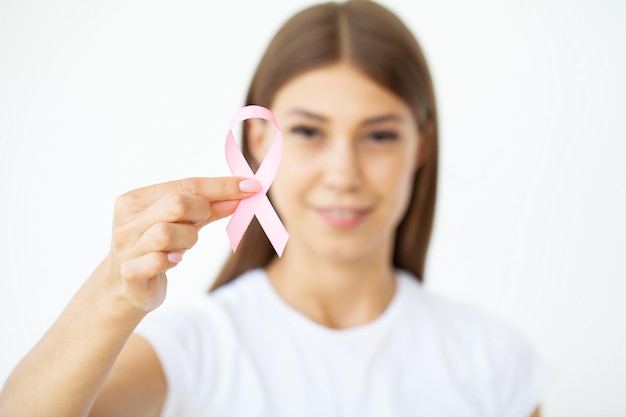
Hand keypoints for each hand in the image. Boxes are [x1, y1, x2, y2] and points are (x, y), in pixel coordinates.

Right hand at [103, 176, 259, 313]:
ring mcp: (126, 247)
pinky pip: (157, 261)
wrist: (124, 288)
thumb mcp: (182, 225)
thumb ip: (209, 210)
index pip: (186, 185)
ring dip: (187, 240)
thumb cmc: (156, 249)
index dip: (221, 186)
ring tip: (182, 248)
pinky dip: (171, 260)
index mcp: (136, 199)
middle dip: (201, 213)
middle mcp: (127, 220)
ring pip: (168, 233)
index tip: (250, 186)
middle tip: (200, 224)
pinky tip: (174, 261)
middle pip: (177, 204)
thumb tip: (241, 195)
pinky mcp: (129, 273)